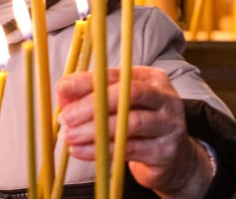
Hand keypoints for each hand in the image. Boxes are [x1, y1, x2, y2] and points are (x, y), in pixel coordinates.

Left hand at [56, 66, 213, 198]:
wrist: (174, 160)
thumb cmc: (140, 127)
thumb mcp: (118, 105)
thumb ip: (92, 95)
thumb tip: (63, 93)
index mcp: (151, 78)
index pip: (115, 75)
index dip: (86, 81)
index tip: (62, 88)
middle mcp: (164, 98)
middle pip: (126, 94)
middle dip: (91, 105)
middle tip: (65, 117)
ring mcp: (168, 125)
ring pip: (128, 124)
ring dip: (93, 130)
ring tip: (69, 136)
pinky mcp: (165, 151)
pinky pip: (128, 149)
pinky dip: (100, 150)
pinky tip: (80, 151)